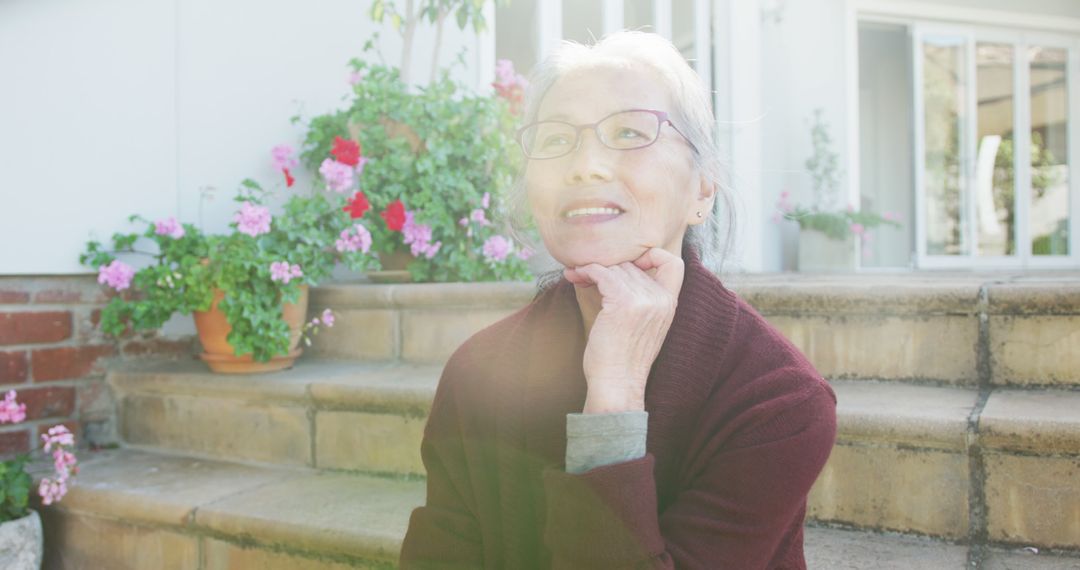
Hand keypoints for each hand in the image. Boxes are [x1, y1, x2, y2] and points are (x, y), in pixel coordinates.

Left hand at [563, 248, 684, 413]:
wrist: (617, 383)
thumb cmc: (622, 359)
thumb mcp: (643, 326)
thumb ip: (641, 300)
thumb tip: (614, 271)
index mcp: (670, 304)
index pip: (674, 263)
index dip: (653, 256)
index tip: (631, 264)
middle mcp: (660, 299)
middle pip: (631, 265)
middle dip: (607, 266)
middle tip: (585, 271)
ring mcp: (644, 300)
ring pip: (615, 268)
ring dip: (591, 269)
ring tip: (576, 274)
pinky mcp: (622, 302)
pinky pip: (602, 273)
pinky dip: (586, 271)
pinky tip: (575, 276)